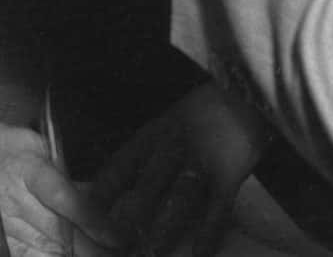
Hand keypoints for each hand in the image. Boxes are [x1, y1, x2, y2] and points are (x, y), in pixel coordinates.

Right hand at [0, 114, 117, 255]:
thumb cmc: (12, 148)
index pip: (65, 198)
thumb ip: (68, 175)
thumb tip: (102, 196)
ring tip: (96, 254)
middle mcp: (13, 197)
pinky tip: (64, 256)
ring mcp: (1, 219)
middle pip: (58, 231)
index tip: (115, 235)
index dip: (91, 219)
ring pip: (44, 249)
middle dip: (90, 247)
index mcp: (28, 168)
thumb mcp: (42, 149)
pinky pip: (25, 256)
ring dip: (71, 255)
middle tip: (114, 251)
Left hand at [93, 85, 269, 256]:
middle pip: (147, 185)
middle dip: (129, 217)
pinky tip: (199, 253)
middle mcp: (173, 146)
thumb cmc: (203, 116)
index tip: (87, 217)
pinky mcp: (230, 173)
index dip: (103, 192)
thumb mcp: (168, 126)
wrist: (246, 92)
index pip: (120, 164)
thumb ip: (150, 156)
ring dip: (163, 230)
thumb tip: (125, 197)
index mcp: (153, 134)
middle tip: (114, 242)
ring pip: (178, 199)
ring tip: (150, 254)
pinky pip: (217, 208)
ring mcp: (202, 159)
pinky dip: (208, 233)